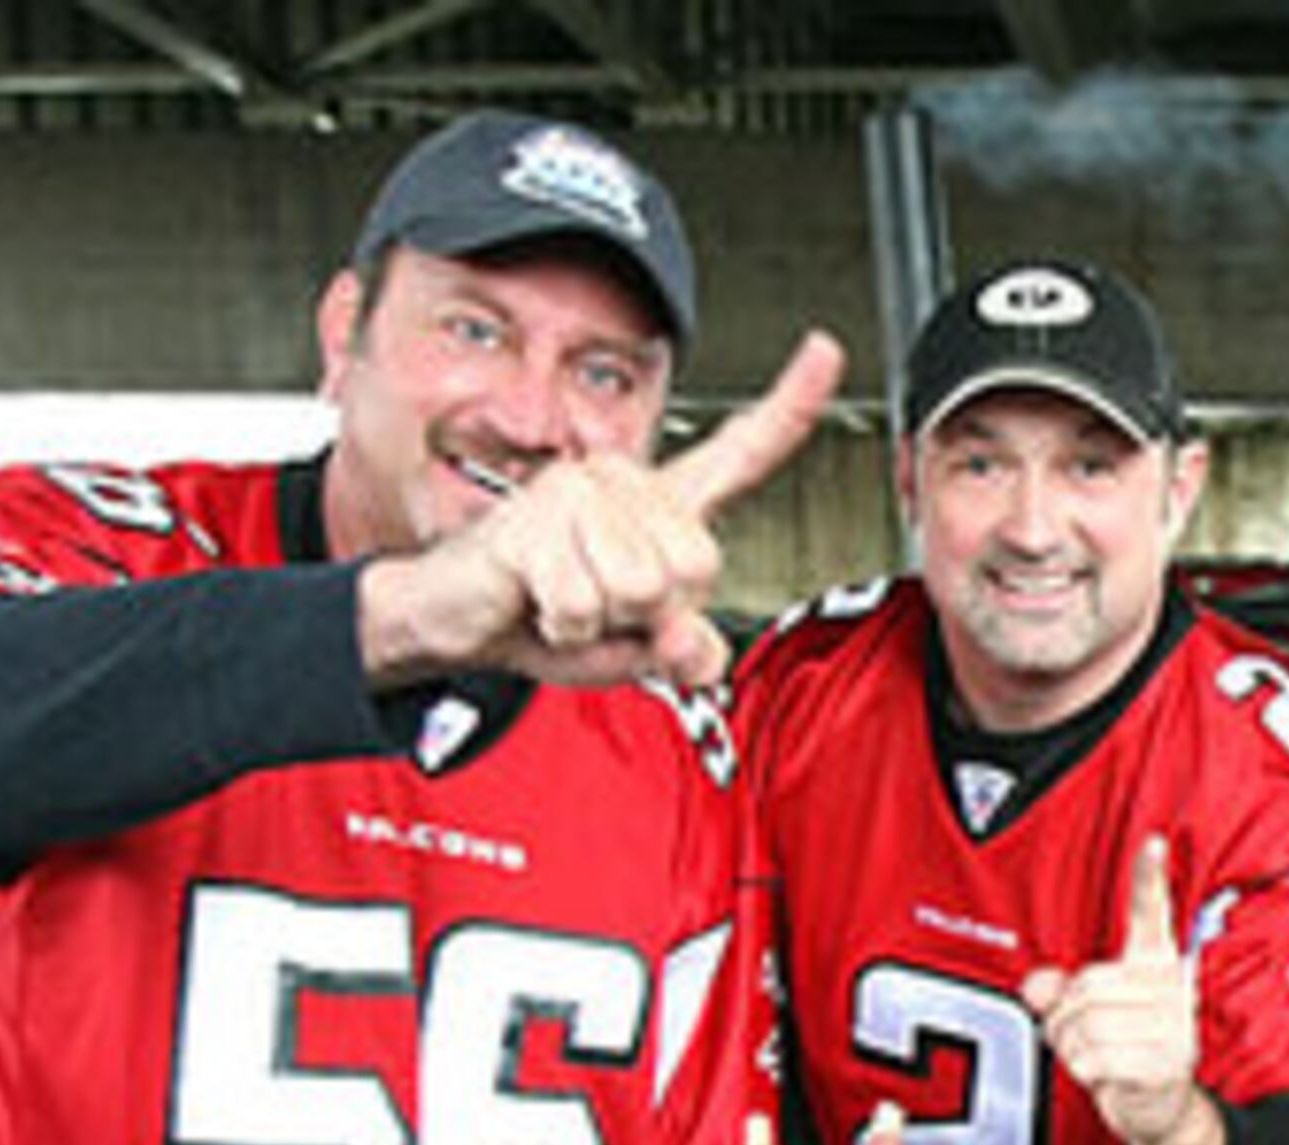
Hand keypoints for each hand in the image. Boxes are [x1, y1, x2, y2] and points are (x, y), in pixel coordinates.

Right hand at [360, 328, 845, 690]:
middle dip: (651, 612)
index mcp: (665, 504)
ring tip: (569, 598)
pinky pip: (584, 603)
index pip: (743, 448)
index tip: (826, 348)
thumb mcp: (636, 646)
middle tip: (604, 603)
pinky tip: (540, 600)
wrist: (462, 614)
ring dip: (602, 620)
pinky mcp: (536, 517)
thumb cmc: (551, 616)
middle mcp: (628, 482)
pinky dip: (565, 625)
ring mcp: (580, 490)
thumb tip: (697, 650)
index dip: (792, 402)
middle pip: (694, 567)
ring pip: (640, 589)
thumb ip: (685, 650)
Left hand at [1021, 834, 1224, 1144]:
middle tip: (1086, 1040)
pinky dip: (1085, 1072)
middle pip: (1085, 986)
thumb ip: (1058, 992)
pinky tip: (1106, 1077)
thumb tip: (1035, 986)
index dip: (1150, 880)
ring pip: (1083, 1024)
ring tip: (1097, 1059)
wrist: (1159, 1111)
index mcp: (1156, 969)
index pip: (1152, 918)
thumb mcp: (1087, 1016)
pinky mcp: (1165, 1061)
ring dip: (1073, 1049)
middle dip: (1067, 1020)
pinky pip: (1093, 1057)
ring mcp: (1173, 1026)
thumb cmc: (1125, 1054)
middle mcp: (1171, 990)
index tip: (1155, 842)